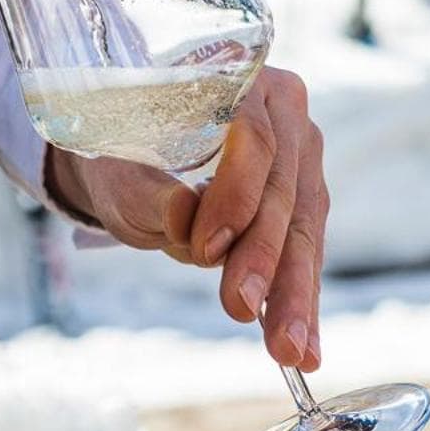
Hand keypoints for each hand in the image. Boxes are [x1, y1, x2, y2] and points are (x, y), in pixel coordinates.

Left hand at [47, 66, 329, 370]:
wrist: (131, 163)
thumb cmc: (121, 156)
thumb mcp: (121, 172)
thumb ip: (151, 191)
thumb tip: (185, 215)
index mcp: (241, 82)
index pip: (254, 141)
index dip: (235, 197)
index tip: (205, 250)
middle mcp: (286, 112)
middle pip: (286, 192)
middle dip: (268, 262)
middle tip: (246, 312)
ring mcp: (304, 156)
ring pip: (305, 230)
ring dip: (296, 295)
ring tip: (291, 349)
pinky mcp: (307, 199)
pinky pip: (307, 253)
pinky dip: (302, 302)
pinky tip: (305, 348)